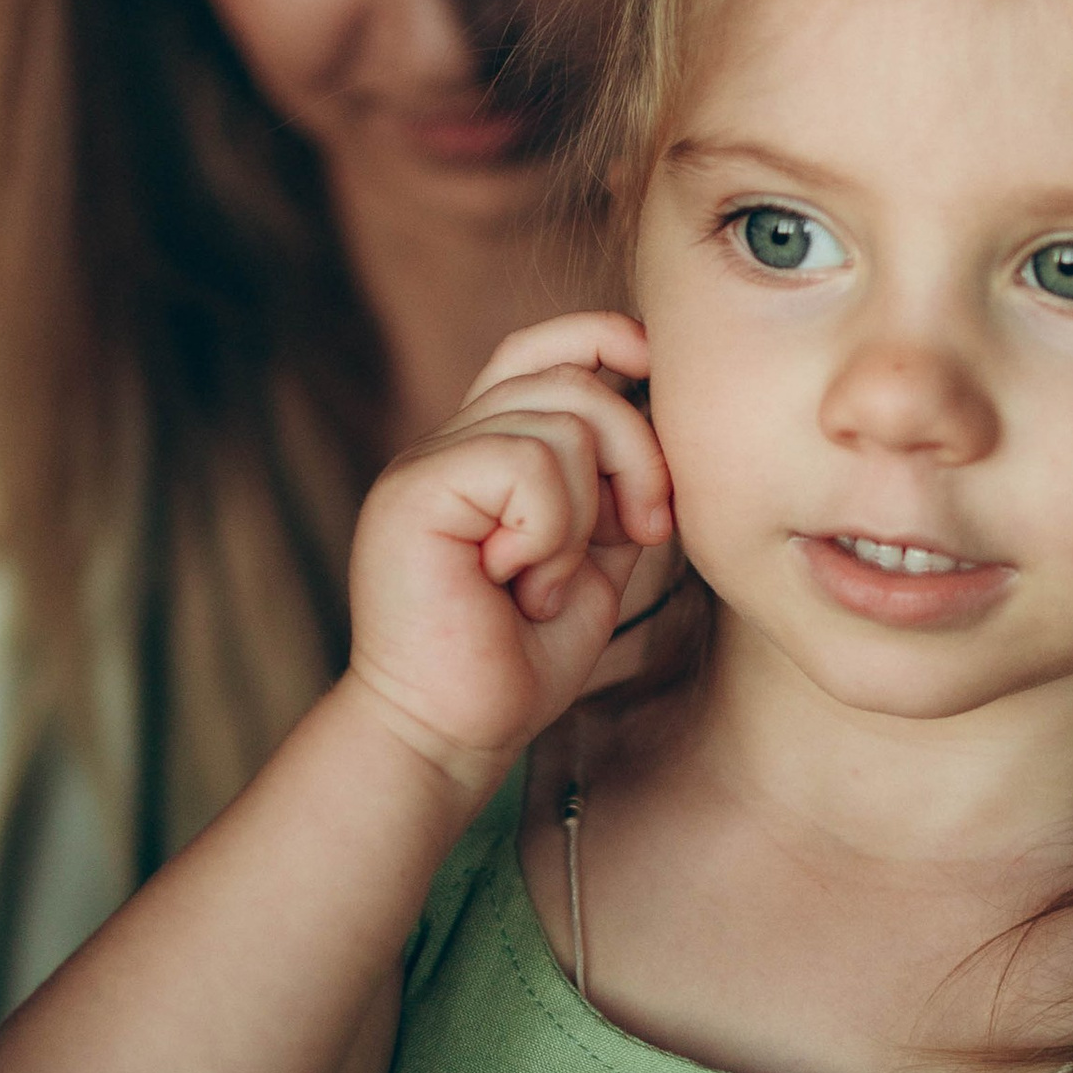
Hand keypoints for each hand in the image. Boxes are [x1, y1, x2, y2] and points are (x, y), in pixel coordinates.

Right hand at [344, 312, 674, 785]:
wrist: (452, 734)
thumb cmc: (519, 661)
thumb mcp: (593, 559)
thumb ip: (615, 488)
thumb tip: (658, 410)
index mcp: (485, 452)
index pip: (540, 348)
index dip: (603, 338)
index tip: (655, 376)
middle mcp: (449, 443)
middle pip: (570, 375)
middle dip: (636, 450)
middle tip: (642, 531)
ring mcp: (425, 462)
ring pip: (558, 419)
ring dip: (584, 512)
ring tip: (548, 580)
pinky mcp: (413, 490)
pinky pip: (523, 461)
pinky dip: (550, 529)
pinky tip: (519, 582)